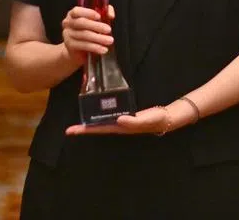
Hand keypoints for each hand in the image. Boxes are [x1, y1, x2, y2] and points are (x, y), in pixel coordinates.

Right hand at [61, 5, 114, 61]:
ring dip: (98, 38)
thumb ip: (104, 13)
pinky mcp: (70, 45)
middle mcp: (68, 23)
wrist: (77, 50)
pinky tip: (103, 49)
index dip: (88, 13)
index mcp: (73, 14)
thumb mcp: (96, 20)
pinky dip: (94, 47)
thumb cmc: (88, 30)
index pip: (77, 11)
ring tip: (110, 40)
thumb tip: (110, 15)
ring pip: (83, 35)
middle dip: (96, 26)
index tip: (99, 16)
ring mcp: (67, 34)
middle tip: (109, 30)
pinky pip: (83, 45)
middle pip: (81, 22)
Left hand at [64, 98, 197, 136]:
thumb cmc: (158, 119)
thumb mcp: (148, 120)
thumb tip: (118, 120)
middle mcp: (119, 125)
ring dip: (92, 119)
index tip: (71, 131)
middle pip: (98, 126)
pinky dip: (101, 111)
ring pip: (103, 120)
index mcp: (122, 127)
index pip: (100, 129)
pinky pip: (110, 113)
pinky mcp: (126, 113)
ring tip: (79, 116)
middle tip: (69, 129)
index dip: (86, 130)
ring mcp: (122, 120)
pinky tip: (97, 108)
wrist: (169, 116)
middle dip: (84, 128)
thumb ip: (134, 121)